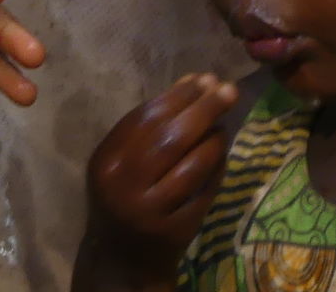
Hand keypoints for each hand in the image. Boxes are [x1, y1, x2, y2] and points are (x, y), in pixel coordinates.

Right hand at [83, 74, 240, 274]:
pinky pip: (204, 191)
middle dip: (203, 109)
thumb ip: (153, 124)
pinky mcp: (174, 230)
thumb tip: (196, 81)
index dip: (179, 95)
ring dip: (215, 140)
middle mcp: (123, 186)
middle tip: (229, 90)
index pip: (146, 118)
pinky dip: (217, 168)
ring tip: (224, 125)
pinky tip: (222, 154)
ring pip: (192, 166)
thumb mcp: (124, 160)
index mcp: (106, 161)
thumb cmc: (125, 194)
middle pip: (170, 138)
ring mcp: (149, 211)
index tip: (205, 78)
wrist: (123, 256)